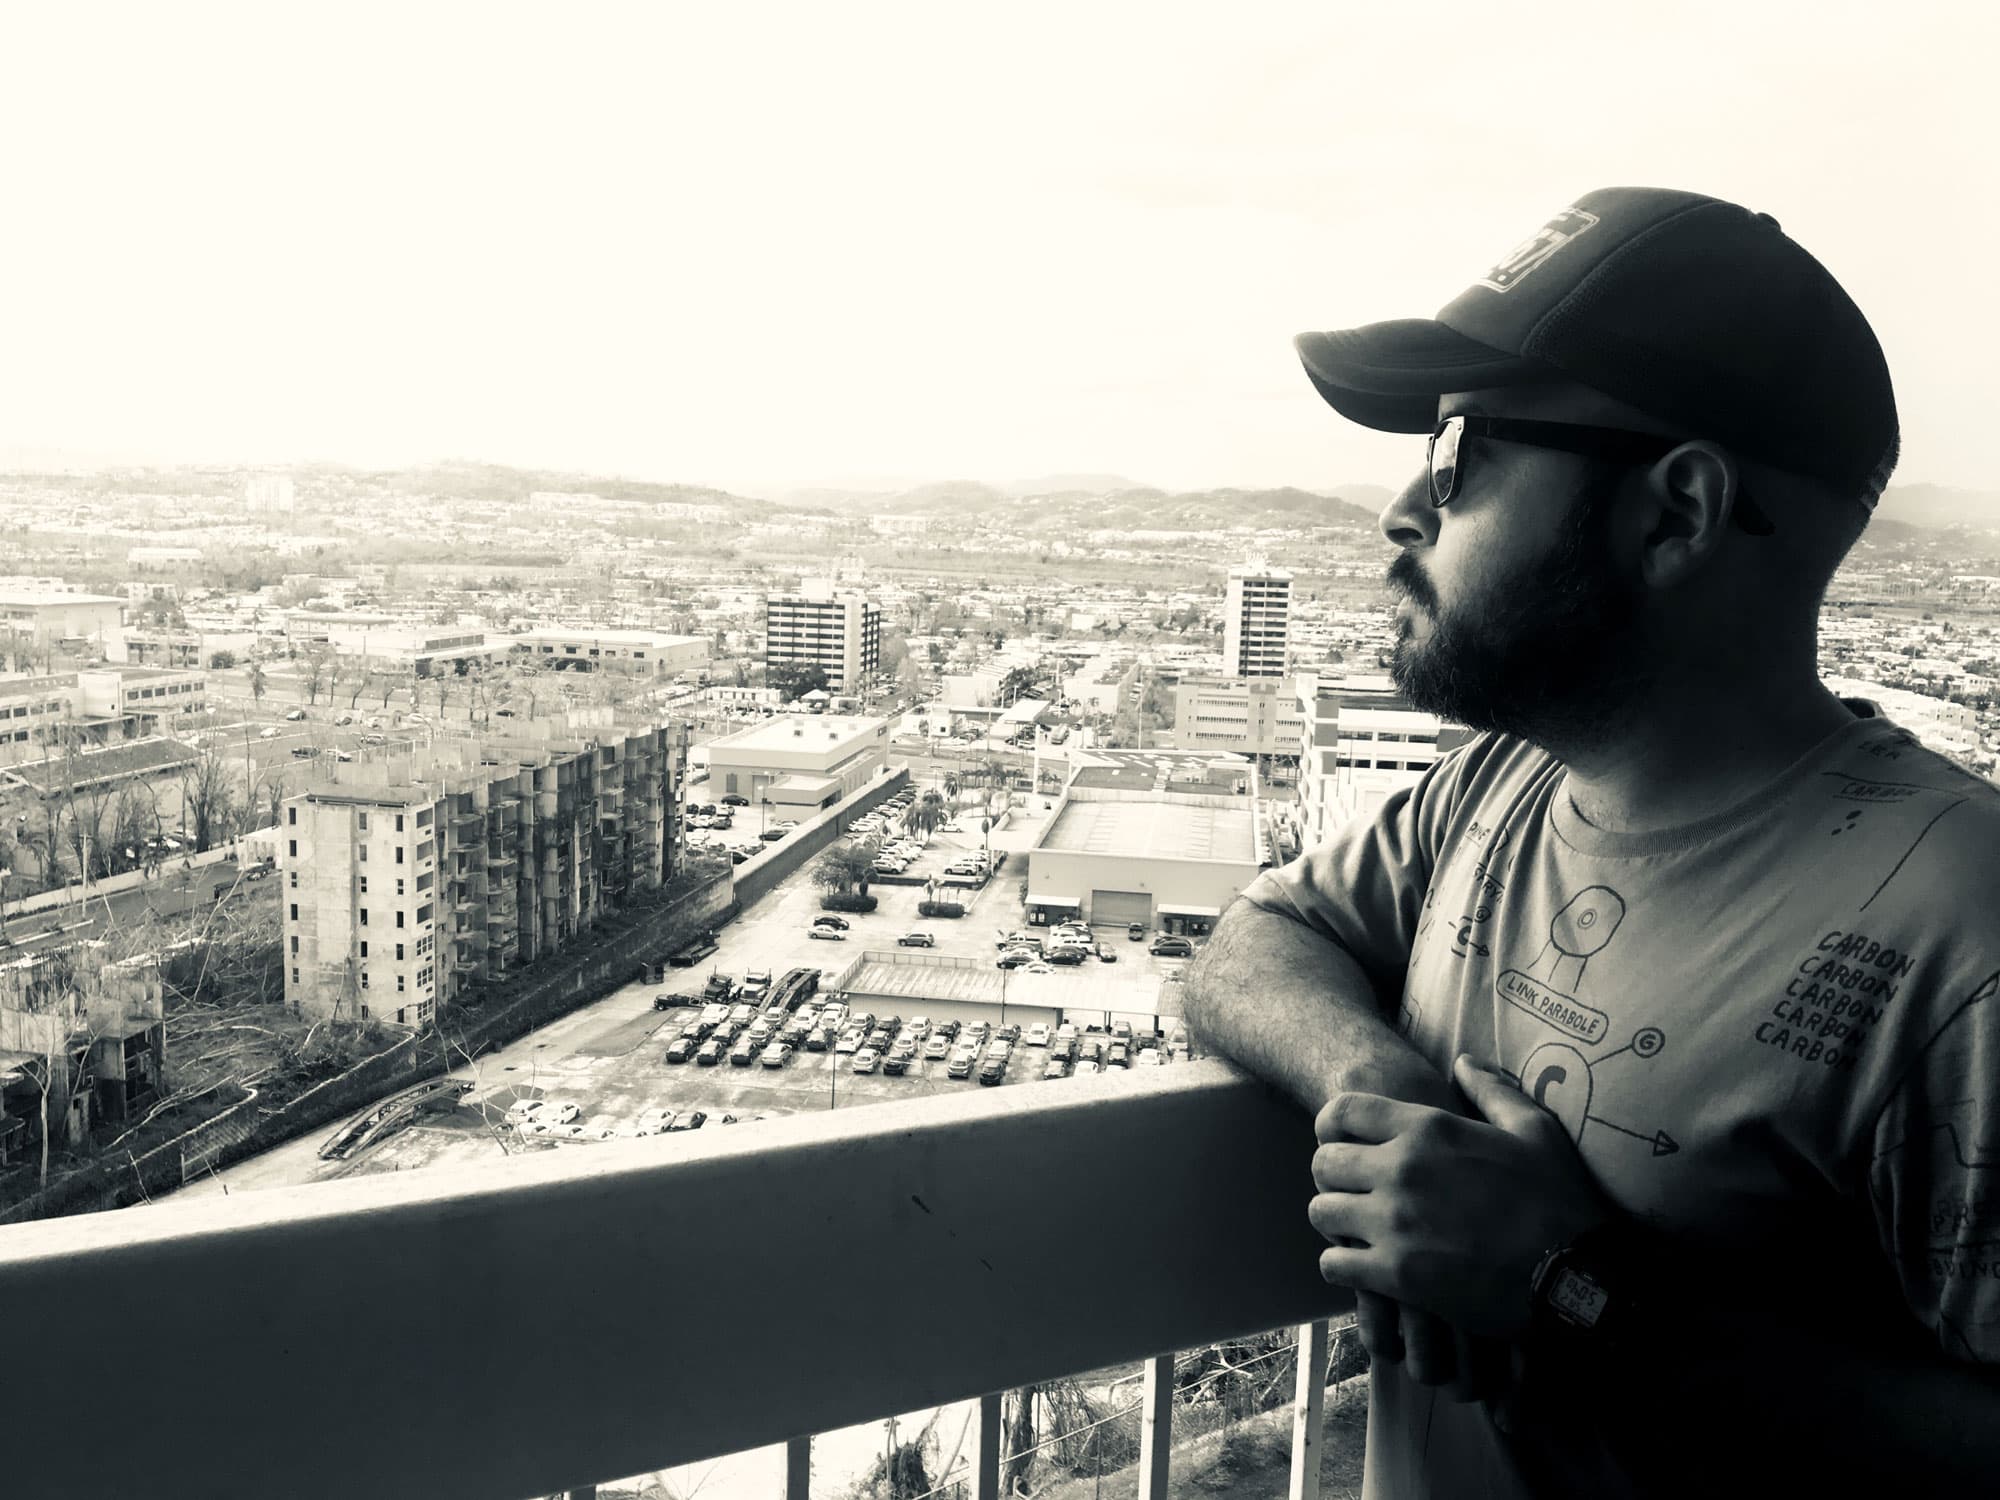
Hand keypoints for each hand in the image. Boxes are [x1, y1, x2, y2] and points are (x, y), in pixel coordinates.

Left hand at [1310, 1055, 1611, 1339]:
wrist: (1576, 1276)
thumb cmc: (1559, 1200)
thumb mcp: (1534, 1129)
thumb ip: (1491, 1089)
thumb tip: (1462, 1062)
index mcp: (1427, 1128)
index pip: (1342, 1111)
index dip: (1334, 1126)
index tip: (1346, 1142)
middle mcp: (1401, 1170)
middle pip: (1322, 1162)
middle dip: (1333, 1175)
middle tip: (1355, 1190)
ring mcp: (1395, 1223)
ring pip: (1321, 1213)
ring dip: (1335, 1220)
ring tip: (1358, 1229)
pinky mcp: (1396, 1275)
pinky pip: (1334, 1263)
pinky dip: (1342, 1265)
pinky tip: (1365, 1267)